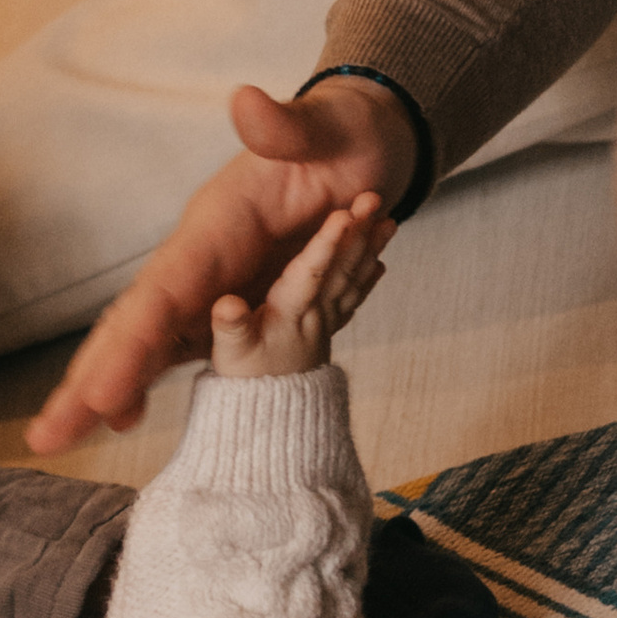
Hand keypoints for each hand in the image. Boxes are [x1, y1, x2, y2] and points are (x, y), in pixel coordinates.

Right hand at [27, 79, 415, 451]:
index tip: (100, 394)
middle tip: (46, 435)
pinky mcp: (230, 295)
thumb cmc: (347, 136)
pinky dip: (146, 378)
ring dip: (106, 387)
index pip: (161, 292)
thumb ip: (285, 125)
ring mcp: (212, 280)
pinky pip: (181, 344)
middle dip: (91, 379)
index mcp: (217, 226)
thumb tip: (246, 102)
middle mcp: (202, 258)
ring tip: (61, 434)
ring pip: (147, 341)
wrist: (365, 147)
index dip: (131, 345)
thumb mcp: (330, 127)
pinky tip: (121, 415)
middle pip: (136, 324)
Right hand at [207, 198, 385, 378]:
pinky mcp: (326, 331)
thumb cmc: (244, 378)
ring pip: (352, 281)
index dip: (327, 244)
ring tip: (390, 223)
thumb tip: (226, 304)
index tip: (343, 216)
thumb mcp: (229, 353)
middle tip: (374, 200)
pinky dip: (367, 281)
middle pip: (340, 270)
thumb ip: (230, 327)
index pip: (311, 273)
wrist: (270, 417)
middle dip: (358, 235)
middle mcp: (314, 315)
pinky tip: (379, 265)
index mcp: (288, 314)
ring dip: (371, 251)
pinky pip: (352, 300)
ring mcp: (325, 323)